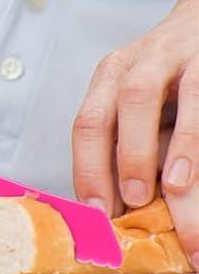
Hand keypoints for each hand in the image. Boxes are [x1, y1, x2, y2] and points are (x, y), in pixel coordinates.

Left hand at [72, 0, 198, 267]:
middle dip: (105, 163)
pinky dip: (187, 140)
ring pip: (140, 99)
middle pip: (102, 112)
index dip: (86, 170)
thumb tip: (120, 204)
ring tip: (150, 196)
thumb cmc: (176, 74)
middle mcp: (131, 65)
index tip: (92, 214)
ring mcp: (167, 59)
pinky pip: (193, 100)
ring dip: (140, 150)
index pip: (86, 124)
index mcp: (111, 77)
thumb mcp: (148, 100)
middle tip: (118, 209)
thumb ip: (134, 140)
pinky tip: (185, 173)